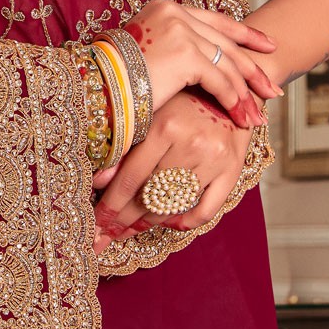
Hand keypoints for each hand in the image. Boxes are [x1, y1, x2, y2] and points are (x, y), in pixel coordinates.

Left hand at [91, 89, 254, 253]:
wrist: (228, 92)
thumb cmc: (183, 102)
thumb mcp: (152, 114)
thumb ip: (126, 147)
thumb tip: (98, 182)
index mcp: (165, 125)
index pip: (132, 178)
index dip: (111, 206)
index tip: (96, 224)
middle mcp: (191, 142)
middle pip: (150, 195)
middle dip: (124, 220)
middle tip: (105, 236)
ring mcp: (214, 159)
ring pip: (174, 205)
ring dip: (149, 222)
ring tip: (129, 231)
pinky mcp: (232, 170)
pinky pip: (205, 210)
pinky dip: (185, 222)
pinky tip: (168, 224)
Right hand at [124, 0, 281, 129]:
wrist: (93, 85)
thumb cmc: (112, 78)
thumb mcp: (146, 54)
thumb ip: (172, 50)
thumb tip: (198, 65)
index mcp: (166, 8)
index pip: (216, 20)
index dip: (244, 35)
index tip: (266, 45)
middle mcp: (175, 12)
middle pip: (227, 41)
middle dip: (252, 68)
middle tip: (272, 88)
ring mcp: (181, 30)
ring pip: (226, 64)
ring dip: (245, 93)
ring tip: (257, 116)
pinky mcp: (185, 53)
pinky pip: (219, 79)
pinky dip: (232, 99)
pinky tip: (240, 116)